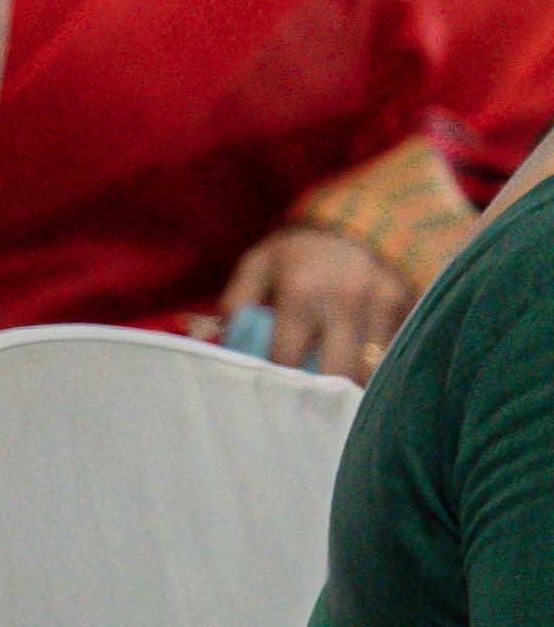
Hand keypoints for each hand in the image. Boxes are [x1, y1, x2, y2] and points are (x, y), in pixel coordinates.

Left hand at [212, 221, 410, 381]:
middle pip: (339, 372)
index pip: (288, 358)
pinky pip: (397, 353)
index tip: (272, 396)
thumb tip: (216, 340)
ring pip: (373, 369)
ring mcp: (383, 304)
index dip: (278, 383)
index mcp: (301, 293)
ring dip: (354, 387)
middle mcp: (346, 301)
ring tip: (336, 397)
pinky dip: (379, 368)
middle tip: (308, 407)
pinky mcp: (410, 307)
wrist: (356, 219)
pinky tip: (363, 374)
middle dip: (323, 396)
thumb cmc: (298, 252)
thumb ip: (236, 303)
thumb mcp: (258, 265)